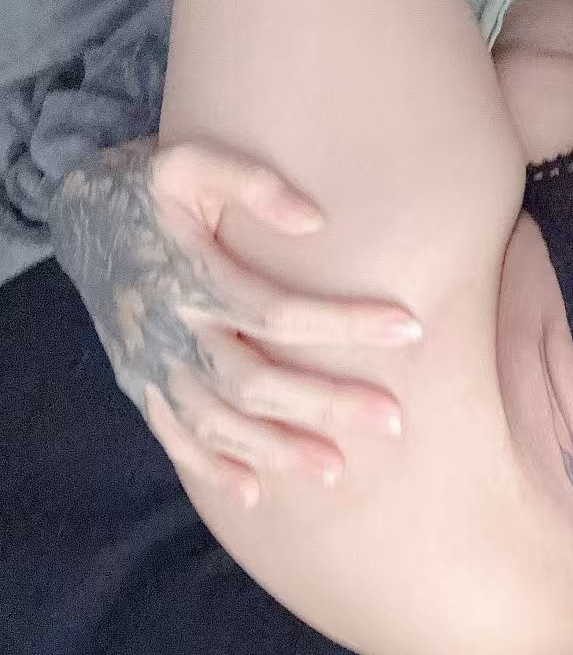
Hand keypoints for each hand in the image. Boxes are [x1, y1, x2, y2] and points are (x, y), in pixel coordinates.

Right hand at [48, 137, 422, 508]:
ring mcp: (149, 364)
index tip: (409, 328)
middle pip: (254, 383)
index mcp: (187, 276)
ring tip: (336, 470)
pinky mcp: (138, 383)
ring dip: (276, 450)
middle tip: (393, 421)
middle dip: (324, 405)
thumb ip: (251, 182)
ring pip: (217, 423)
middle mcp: (168, 330)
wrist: (81, 215)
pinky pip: (173, 437)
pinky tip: (255, 494)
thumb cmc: (154, 186)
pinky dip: (211, 468)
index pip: (277, 311)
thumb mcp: (192, 161)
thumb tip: (317, 220)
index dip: (344, 323)